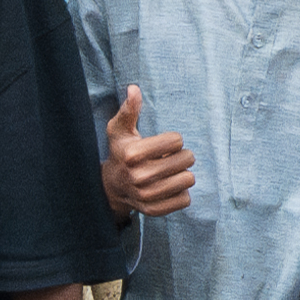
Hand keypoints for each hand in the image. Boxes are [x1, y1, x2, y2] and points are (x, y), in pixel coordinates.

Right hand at [99, 84, 192, 218]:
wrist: (111, 187)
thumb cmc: (120, 152)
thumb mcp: (120, 130)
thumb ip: (129, 109)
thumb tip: (134, 89)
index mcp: (132, 154)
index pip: (176, 141)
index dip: (174, 140)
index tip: (165, 144)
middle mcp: (138, 176)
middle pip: (186, 160)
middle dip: (183, 156)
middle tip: (172, 157)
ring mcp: (146, 196)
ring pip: (188, 180)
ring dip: (183, 174)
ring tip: (171, 172)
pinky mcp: (154, 210)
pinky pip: (185, 199)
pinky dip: (181, 192)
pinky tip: (170, 187)